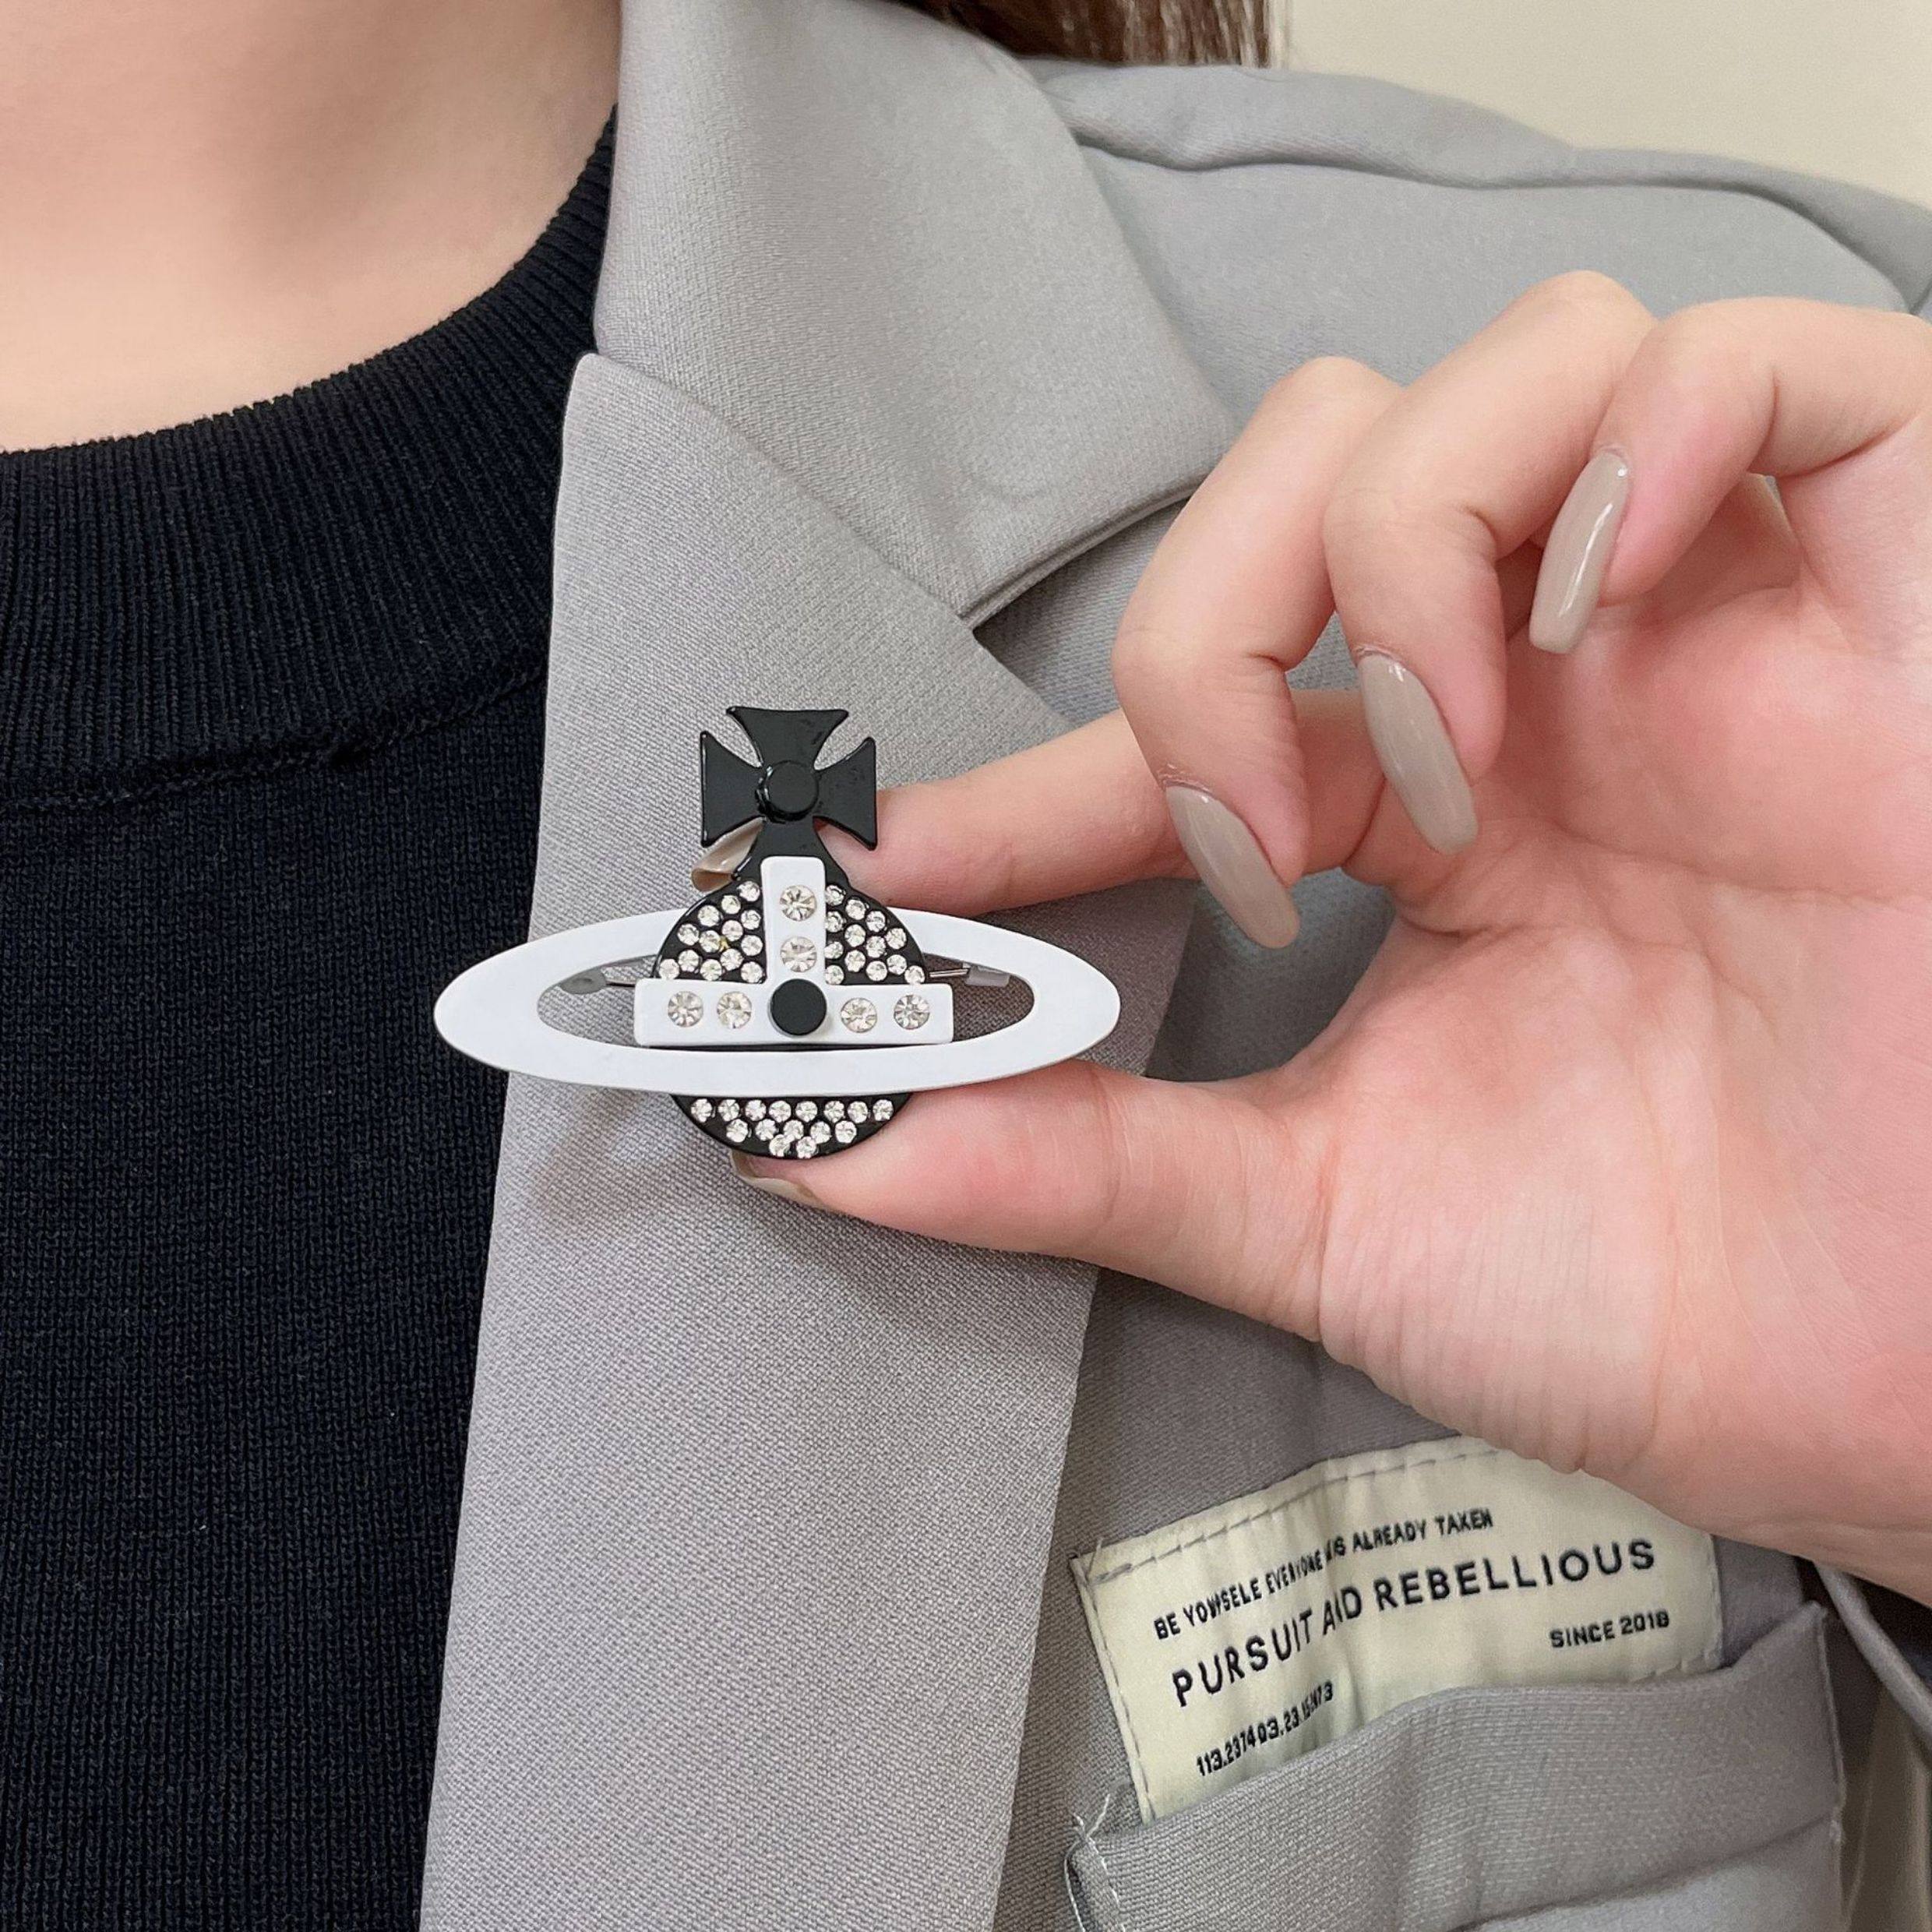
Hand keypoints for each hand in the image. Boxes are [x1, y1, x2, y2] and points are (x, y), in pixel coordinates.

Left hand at [753, 276, 1931, 1604]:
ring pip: (1509, 371)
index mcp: (1434, 816)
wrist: (1911, 1389)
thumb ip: (1089, 1165)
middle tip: (1248, 843)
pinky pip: (1766, 371)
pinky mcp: (1901, 589)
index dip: (1027, 769)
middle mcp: (1561, 690)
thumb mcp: (1323, 1218)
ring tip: (1436, 772)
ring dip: (1401, 549)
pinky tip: (1584, 623)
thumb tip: (840, 1145)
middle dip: (1209, 626)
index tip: (887, 863)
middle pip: (1320, 459)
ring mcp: (1721, 627)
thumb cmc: (1665, 1301)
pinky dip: (1635, 445)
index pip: (1192, 706)